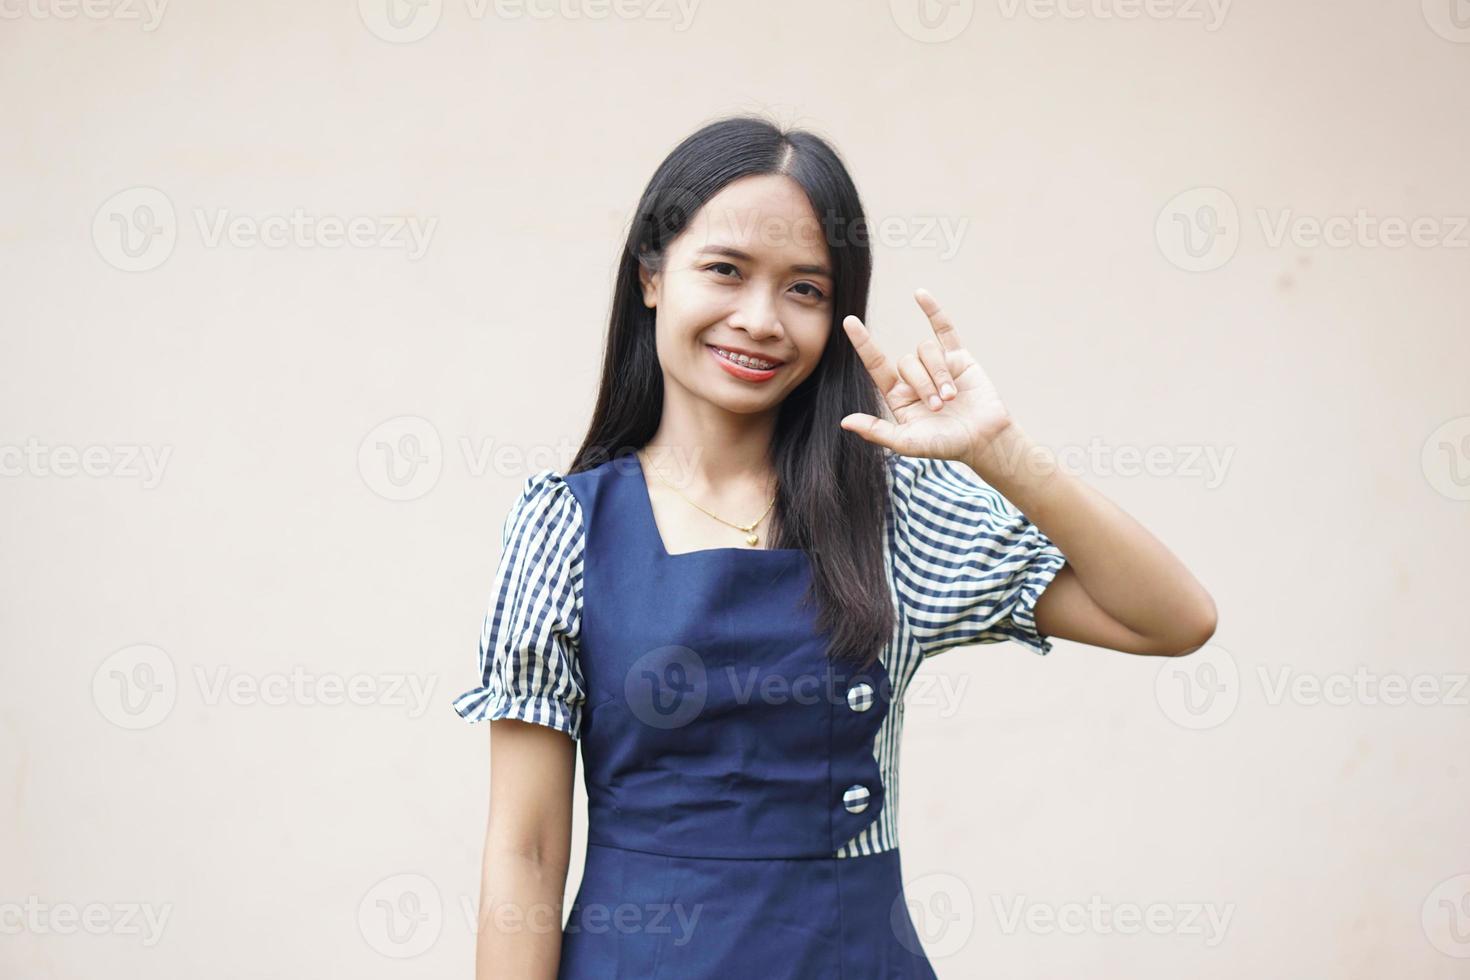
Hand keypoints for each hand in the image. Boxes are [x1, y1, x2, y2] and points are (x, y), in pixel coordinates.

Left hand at [839, 288, 1013, 462]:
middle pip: (907, 362)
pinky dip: (932, 311)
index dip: (863, 343)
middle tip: (940, 407)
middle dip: (923, 384)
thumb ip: (876, 431)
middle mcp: (915, 378)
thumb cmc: (945, 444)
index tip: (848, 321)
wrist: (984, 439)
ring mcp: (936, 365)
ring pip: (926, 351)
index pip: (876, 364)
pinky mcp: (958, 357)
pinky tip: (920, 294)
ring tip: (952, 398)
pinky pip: (943, 329)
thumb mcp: (907, 443)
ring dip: (939, 374)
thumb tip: (844, 421)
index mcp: (898, 395)